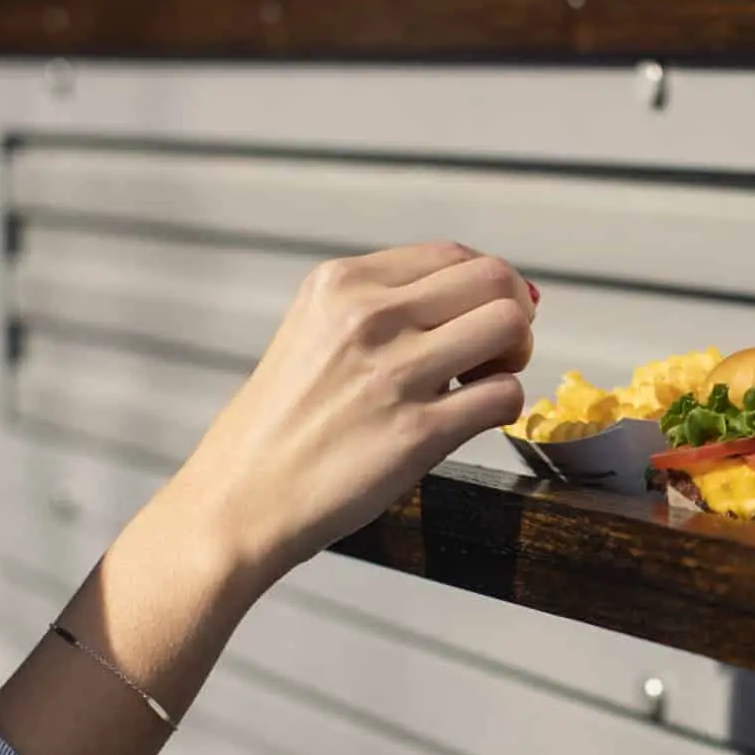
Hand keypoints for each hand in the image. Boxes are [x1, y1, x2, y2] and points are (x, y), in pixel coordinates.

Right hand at [150, 242, 535, 591]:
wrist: (240, 499)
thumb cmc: (281, 423)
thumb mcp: (314, 329)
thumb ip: (384, 304)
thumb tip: (487, 290)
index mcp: (341, 282)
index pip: (453, 254)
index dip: (482, 287)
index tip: (475, 320)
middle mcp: (369, 316)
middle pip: (495, 279)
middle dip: (513, 313)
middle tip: (493, 352)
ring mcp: (394, 373)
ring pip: (509, 326)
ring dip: (515, 356)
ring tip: (483, 382)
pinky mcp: (417, 433)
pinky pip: (505, 396)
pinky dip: (505, 407)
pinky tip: (473, 420)